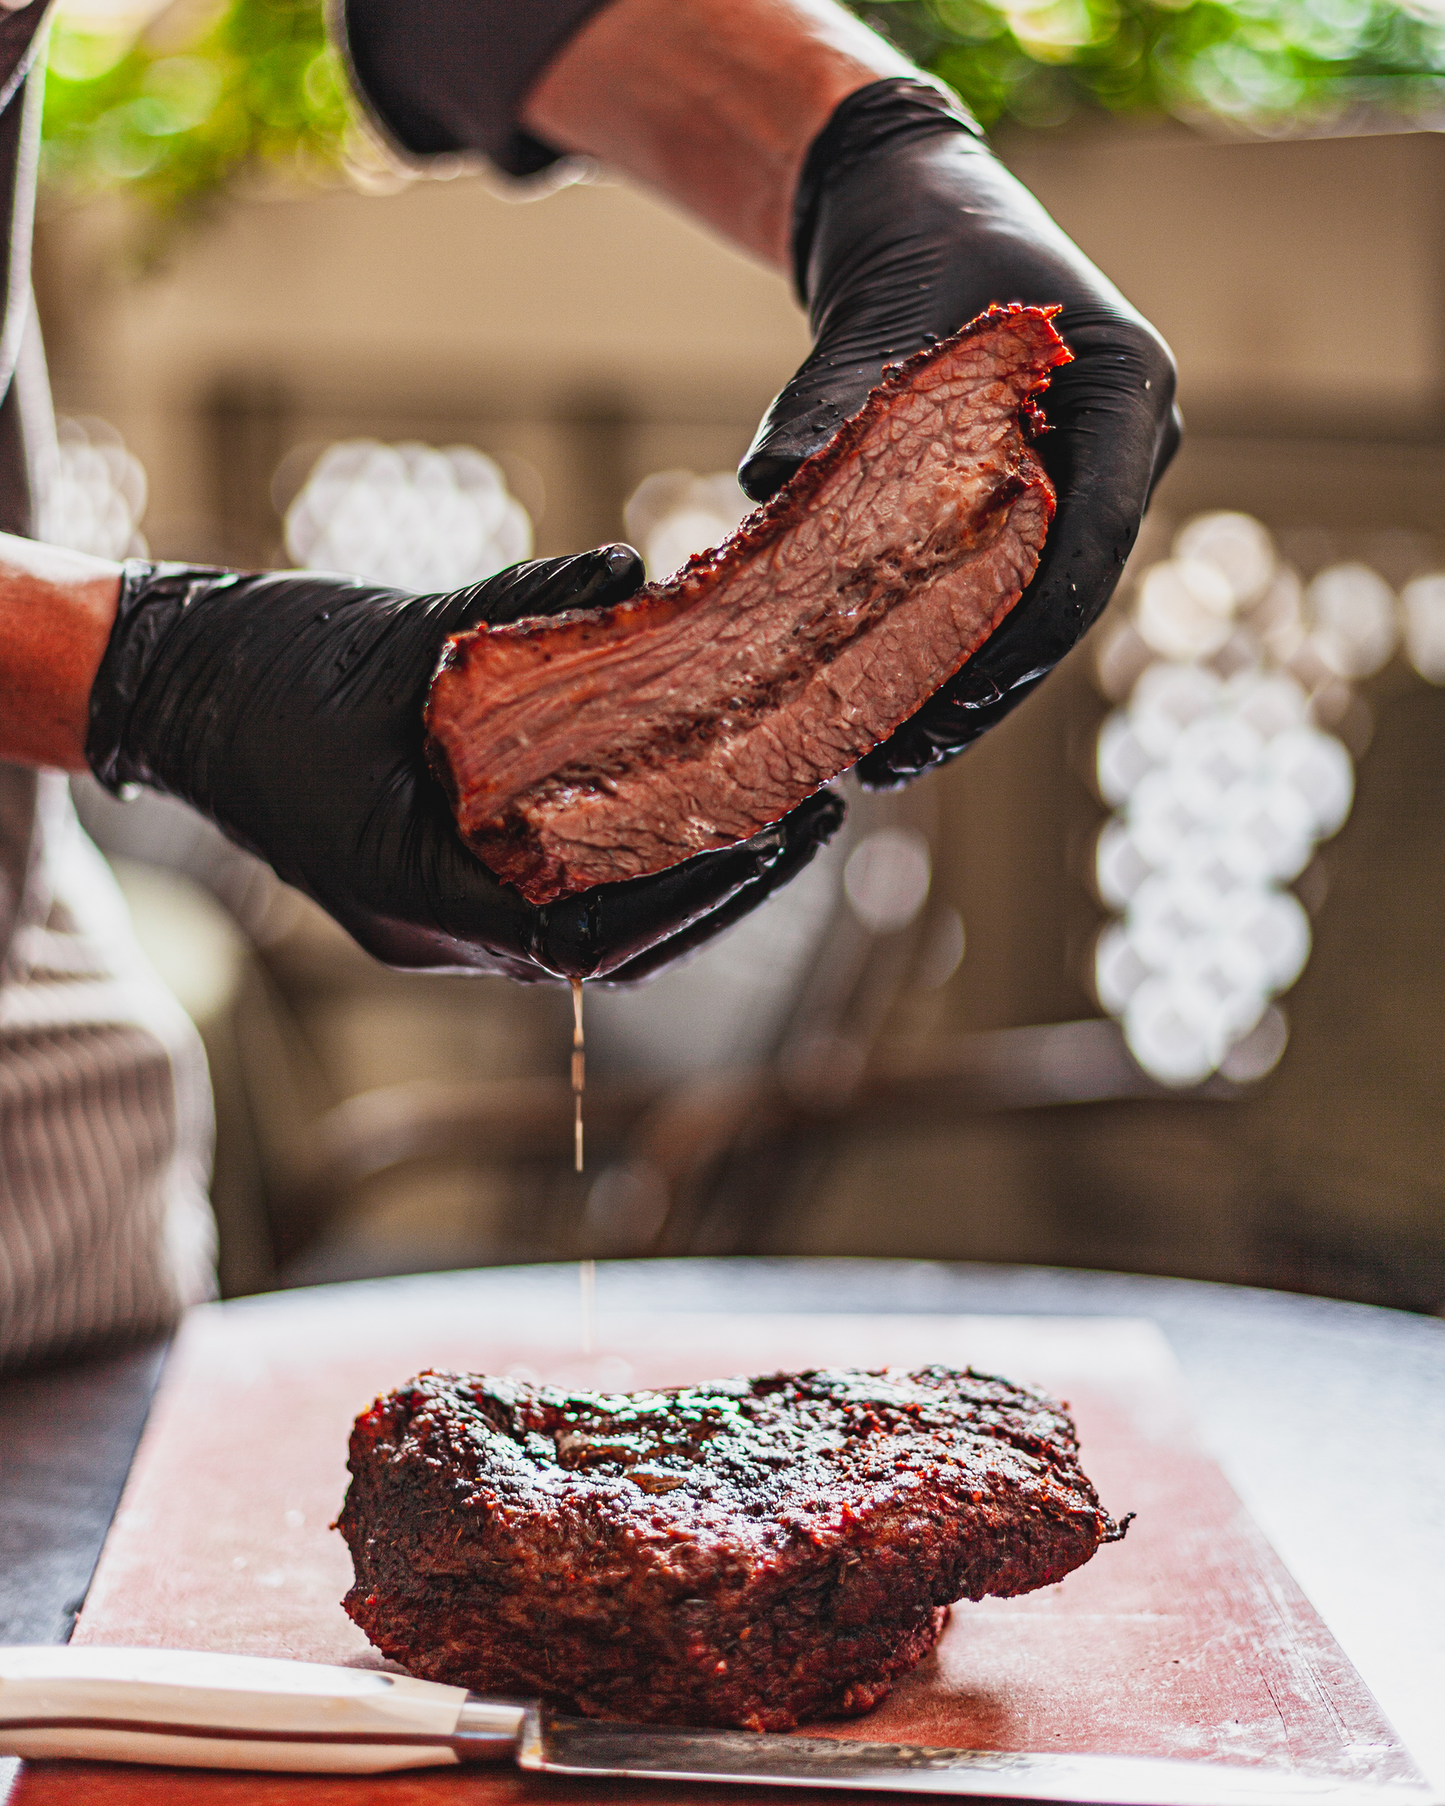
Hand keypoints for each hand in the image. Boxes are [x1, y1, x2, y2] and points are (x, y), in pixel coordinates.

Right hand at [86, 549, 841, 979]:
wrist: (174, 688)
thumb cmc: (264, 667)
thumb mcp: (399, 632)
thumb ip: (518, 613)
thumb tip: (634, 577)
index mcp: (414, 891)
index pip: (582, 926)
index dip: (685, 889)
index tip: (768, 838)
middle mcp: (432, 928)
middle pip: (604, 947)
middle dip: (713, 896)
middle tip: (808, 830)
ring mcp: (436, 918)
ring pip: (588, 935)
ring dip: (682, 889)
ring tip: (772, 826)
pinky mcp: (442, 888)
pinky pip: (556, 897)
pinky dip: (628, 866)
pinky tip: (686, 815)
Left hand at [740, 78, 1180, 785]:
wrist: (917, 215)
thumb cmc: (915, 247)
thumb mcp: (875, 316)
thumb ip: (833, 404)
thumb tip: (771, 491)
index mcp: (1125, 392)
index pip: (1095, 540)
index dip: (1028, 634)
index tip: (960, 699)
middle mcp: (1122, 450)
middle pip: (1061, 600)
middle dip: (982, 691)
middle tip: (902, 757)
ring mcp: (1084, 484)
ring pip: (1029, 614)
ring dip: (961, 692)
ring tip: (887, 759)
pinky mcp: (1033, 508)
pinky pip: (999, 595)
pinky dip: (944, 651)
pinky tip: (886, 707)